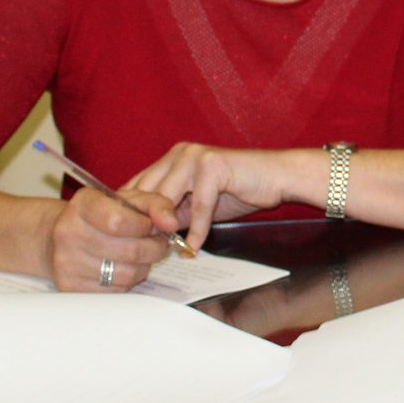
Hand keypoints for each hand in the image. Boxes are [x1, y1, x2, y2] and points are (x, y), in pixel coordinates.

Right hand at [47, 186, 179, 291]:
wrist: (63, 238)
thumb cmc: (104, 216)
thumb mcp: (131, 200)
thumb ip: (157, 205)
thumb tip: (171, 224)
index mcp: (83, 204)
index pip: (118, 221)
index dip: (145, 226)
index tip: (151, 226)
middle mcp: (68, 232)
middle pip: (129, 250)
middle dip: (154, 248)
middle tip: (157, 243)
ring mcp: (66, 262)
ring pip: (127, 274)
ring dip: (144, 266)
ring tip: (139, 255)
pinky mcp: (70, 286)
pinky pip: (116, 290)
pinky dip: (128, 281)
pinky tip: (122, 267)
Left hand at [125, 142, 284, 252]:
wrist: (277, 177)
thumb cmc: (240, 189)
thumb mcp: (197, 205)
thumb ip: (174, 213)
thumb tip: (149, 235)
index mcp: (172, 159)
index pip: (138, 184)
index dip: (131, 212)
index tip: (126, 237)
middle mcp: (179, 153)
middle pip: (147, 191)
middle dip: (144, 221)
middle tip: (143, 248)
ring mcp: (195, 157)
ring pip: (167, 197)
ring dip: (165, 226)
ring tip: (165, 249)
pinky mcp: (212, 166)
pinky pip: (198, 205)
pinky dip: (197, 230)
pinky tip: (194, 247)